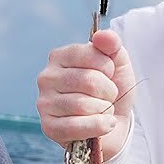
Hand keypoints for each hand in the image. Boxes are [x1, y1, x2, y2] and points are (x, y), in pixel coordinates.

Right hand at [36, 29, 134, 159]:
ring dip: (104, 110)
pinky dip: (99, 126)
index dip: (108, 67)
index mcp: (60, 57)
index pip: (90, 53)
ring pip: (83, 105)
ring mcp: (45, 103)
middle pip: (88, 81)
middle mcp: (47, 77)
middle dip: (108, 92)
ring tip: (103, 110)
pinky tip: (104, 124)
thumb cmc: (111, 91)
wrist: (115, 124)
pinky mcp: (49, 127)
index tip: (109, 74)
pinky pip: (77, 126)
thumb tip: (103, 36)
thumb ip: (112, 45)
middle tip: (107, 96)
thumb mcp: (118, 64)